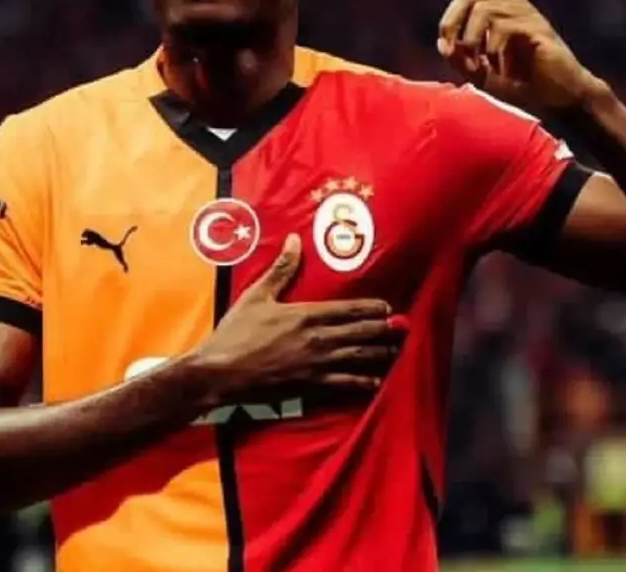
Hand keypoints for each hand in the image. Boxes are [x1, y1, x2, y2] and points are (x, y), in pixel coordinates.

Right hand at [192, 234, 405, 399]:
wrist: (221, 371)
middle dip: (384, 330)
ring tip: (396, 351)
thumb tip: (294, 240)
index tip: (387, 307)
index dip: (371, 308)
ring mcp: (316, 364)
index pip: (348, 309)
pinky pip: (344, 384)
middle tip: (404, 327)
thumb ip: (281, 270)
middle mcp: (318, 338)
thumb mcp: (257, 296)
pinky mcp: (310, 385)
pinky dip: (362, 382)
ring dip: (380, 354)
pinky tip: (375, 382)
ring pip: (358, 357)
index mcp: (306, 314)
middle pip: (360, 332)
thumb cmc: (236, 332)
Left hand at [437, 0, 609, 113]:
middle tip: (453, 53)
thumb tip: (443, 43)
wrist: (557, 98)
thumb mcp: (478, 74)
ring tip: (483, 66)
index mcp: (493, 10)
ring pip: (481, 13)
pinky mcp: (536, 26)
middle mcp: (509, 4)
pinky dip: (494, 54)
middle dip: (450, 25)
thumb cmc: (520, 85)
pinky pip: (501, 31)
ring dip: (471, 44)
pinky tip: (506, 69)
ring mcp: (525, 12)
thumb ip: (458, 58)